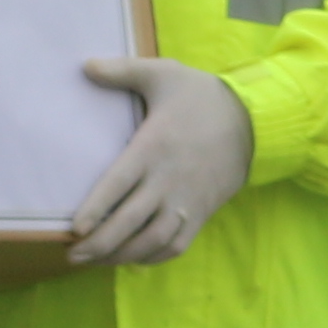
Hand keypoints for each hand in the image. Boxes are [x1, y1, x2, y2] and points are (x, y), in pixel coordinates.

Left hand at [65, 56, 254, 267]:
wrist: (254, 121)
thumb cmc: (202, 97)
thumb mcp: (163, 73)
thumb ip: (123, 71)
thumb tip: (85, 66)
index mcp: (154, 147)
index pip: (119, 184)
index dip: (97, 208)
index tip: (76, 228)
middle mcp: (168, 180)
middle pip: (130, 222)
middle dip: (99, 244)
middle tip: (72, 255)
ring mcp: (186, 201)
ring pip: (151, 240)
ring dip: (120, 256)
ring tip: (93, 261)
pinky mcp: (201, 214)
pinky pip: (175, 245)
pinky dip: (151, 257)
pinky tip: (130, 258)